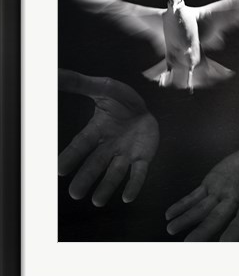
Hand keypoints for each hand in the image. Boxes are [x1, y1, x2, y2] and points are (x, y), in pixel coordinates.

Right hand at [58, 69, 158, 206]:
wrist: (146, 107)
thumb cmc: (122, 100)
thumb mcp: (103, 88)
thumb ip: (80, 84)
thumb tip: (54, 74)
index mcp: (97, 130)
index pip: (82, 145)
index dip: (72, 156)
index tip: (60, 169)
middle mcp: (109, 145)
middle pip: (96, 163)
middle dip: (86, 177)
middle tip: (75, 194)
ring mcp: (126, 153)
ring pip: (115, 172)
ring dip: (107, 187)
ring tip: (97, 201)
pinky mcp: (143, 157)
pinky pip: (138, 173)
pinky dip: (134, 185)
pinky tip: (128, 198)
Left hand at [166, 145, 238, 240]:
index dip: (234, 231)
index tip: (224, 246)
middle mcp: (234, 200)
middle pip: (216, 219)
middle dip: (202, 231)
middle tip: (188, 245)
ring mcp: (220, 192)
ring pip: (201, 209)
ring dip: (186, 219)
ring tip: (171, 230)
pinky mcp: (211, 183)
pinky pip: (194, 196)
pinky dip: (182, 204)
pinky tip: (170, 214)